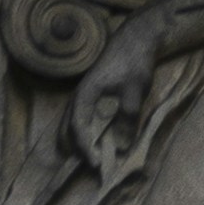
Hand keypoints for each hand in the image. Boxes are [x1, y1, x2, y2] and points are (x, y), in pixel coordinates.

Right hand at [67, 4, 166, 170]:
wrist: (137, 38)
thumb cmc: (135, 62)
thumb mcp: (135, 91)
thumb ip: (128, 119)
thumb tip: (121, 148)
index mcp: (85, 94)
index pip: (77, 127)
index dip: (85, 148)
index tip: (96, 164)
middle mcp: (78, 97)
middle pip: (66, 129)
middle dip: (76, 150)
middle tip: (92, 166)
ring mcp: (83, 95)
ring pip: (71, 125)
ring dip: (79, 142)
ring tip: (94, 158)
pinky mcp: (91, 96)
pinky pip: (80, 120)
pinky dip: (84, 133)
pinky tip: (98, 141)